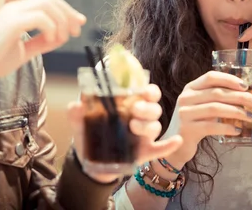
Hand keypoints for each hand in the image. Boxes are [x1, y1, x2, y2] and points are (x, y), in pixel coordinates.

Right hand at [0, 0, 85, 81]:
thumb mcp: (22, 52)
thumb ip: (39, 43)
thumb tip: (59, 38)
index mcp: (17, 12)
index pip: (47, 1)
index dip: (66, 10)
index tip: (78, 25)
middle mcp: (15, 8)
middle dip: (68, 13)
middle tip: (76, 31)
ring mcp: (11, 13)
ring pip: (47, 5)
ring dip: (61, 21)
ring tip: (62, 38)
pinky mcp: (10, 23)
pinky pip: (39, 17)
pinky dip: (51, 27)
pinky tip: (51, 40)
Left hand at [68, 84, 182, 183]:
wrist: (92, 161)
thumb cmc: (90, 135)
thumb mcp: (81, 124)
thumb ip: (76, 114)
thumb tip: (75, 105)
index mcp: (128, 105)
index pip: (145, 92)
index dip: (148, 89)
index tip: (142, 89)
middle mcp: (140, 117)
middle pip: (154, 107)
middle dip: (147, 106)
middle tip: (135, 108)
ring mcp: (144, 135)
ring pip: (155, 126)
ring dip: (148, 124)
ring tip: (133, 126)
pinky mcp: (146, 152)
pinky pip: (161, 149)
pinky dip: (169, 146)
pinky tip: (175, 141)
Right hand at [159, 71, 251, 168]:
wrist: (175, 144)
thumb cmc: (194, 122)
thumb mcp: (199, 105)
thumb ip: (214, 98)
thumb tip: (244, 95)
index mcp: (190, 88)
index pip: (210, 77)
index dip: (229, 80)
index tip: (246, 86)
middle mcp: (185, 98)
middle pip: (217, 93)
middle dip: (240, 97)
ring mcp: (185, 113)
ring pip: (215, 108)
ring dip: (237, 112)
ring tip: (250, 117)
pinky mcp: (187, 129)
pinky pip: (212, 127)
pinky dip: (227, 128)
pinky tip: (237, 130)